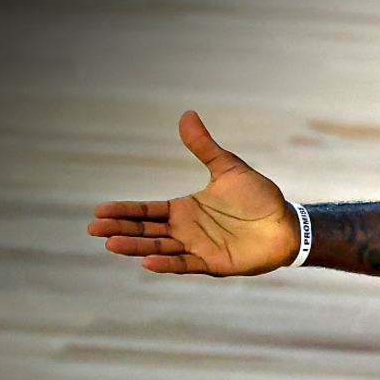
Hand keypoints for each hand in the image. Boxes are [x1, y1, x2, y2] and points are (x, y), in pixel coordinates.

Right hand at [87, 111, 298, 275]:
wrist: (285, 223)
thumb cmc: (258, 197)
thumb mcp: (228, 168)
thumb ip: (205, 147)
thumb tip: (187, 115)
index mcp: (185, 209)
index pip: (148, 210)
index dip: (125, 210)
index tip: (99, 210)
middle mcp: (186, 230)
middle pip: (147, 230)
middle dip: (121, 228)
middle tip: (94, 229)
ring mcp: (197, 248)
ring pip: (160, 248)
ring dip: (136, 247)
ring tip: (111, 244)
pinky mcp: (212, 263)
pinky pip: (185, 264)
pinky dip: (167, 264)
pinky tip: (147, 262)